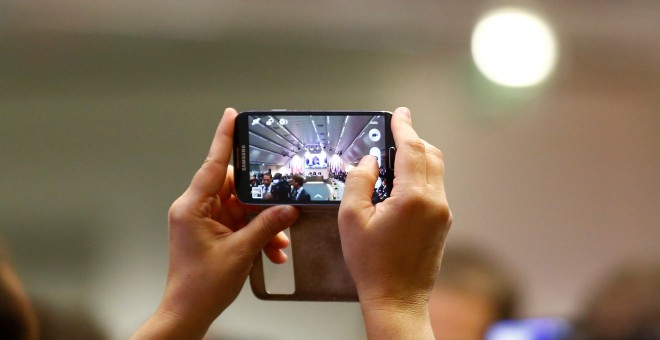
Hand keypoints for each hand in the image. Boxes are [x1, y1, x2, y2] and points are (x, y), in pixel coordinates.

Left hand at [132, 108, 298, 339]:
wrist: (188, 312)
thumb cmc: (199, 287)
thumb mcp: (240, 253)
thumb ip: (265, 226)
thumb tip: (286, 208)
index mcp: (192, 208)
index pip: (211, 165)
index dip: (224, 139)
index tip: (231, 116)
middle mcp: (196, 210)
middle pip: (234, 188)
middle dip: (260, 200)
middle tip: (280, 202)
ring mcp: (204, 221)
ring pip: (241, 208)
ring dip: (262, 223)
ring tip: (277, 241)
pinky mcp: (213, 232)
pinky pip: (240, 223)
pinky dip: (257, 234)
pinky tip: (271, 249)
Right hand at [338, 107, 451, 338]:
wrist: (397, 299)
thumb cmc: (373, 265)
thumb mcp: (352, 219)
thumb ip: (359, 182)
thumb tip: (369, 162)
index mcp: (413, 198)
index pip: (412, 149)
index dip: (404, 126)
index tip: (400, 113)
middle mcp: (435, 202)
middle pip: (430, 154)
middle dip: (413, 139)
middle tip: (393, 134)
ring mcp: (442, 213)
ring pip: (435, 170)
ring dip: (417, 158)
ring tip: (392, 161)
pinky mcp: (443, 223)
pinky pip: (434, 188)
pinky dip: (420, 176)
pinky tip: (399, 186)